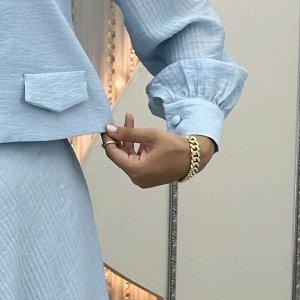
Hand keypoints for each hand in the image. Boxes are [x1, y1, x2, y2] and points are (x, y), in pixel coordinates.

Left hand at [100, 112, 214, 186]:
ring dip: (128, 140)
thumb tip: (109, 129)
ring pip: (128, 157)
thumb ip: (128, 133)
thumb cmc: (175, 147)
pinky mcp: (146, 177)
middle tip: (121, 120)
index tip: (105, 127)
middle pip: (120, 155)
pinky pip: (136, 161)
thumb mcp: (150, 136)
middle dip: (120, 137)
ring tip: (131, 120)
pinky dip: (136, 148)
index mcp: (136, 170)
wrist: (194, 158)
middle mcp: (136, 178)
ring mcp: (141, 179)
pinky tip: (140, 136)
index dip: (108, 139)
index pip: (113, 154)